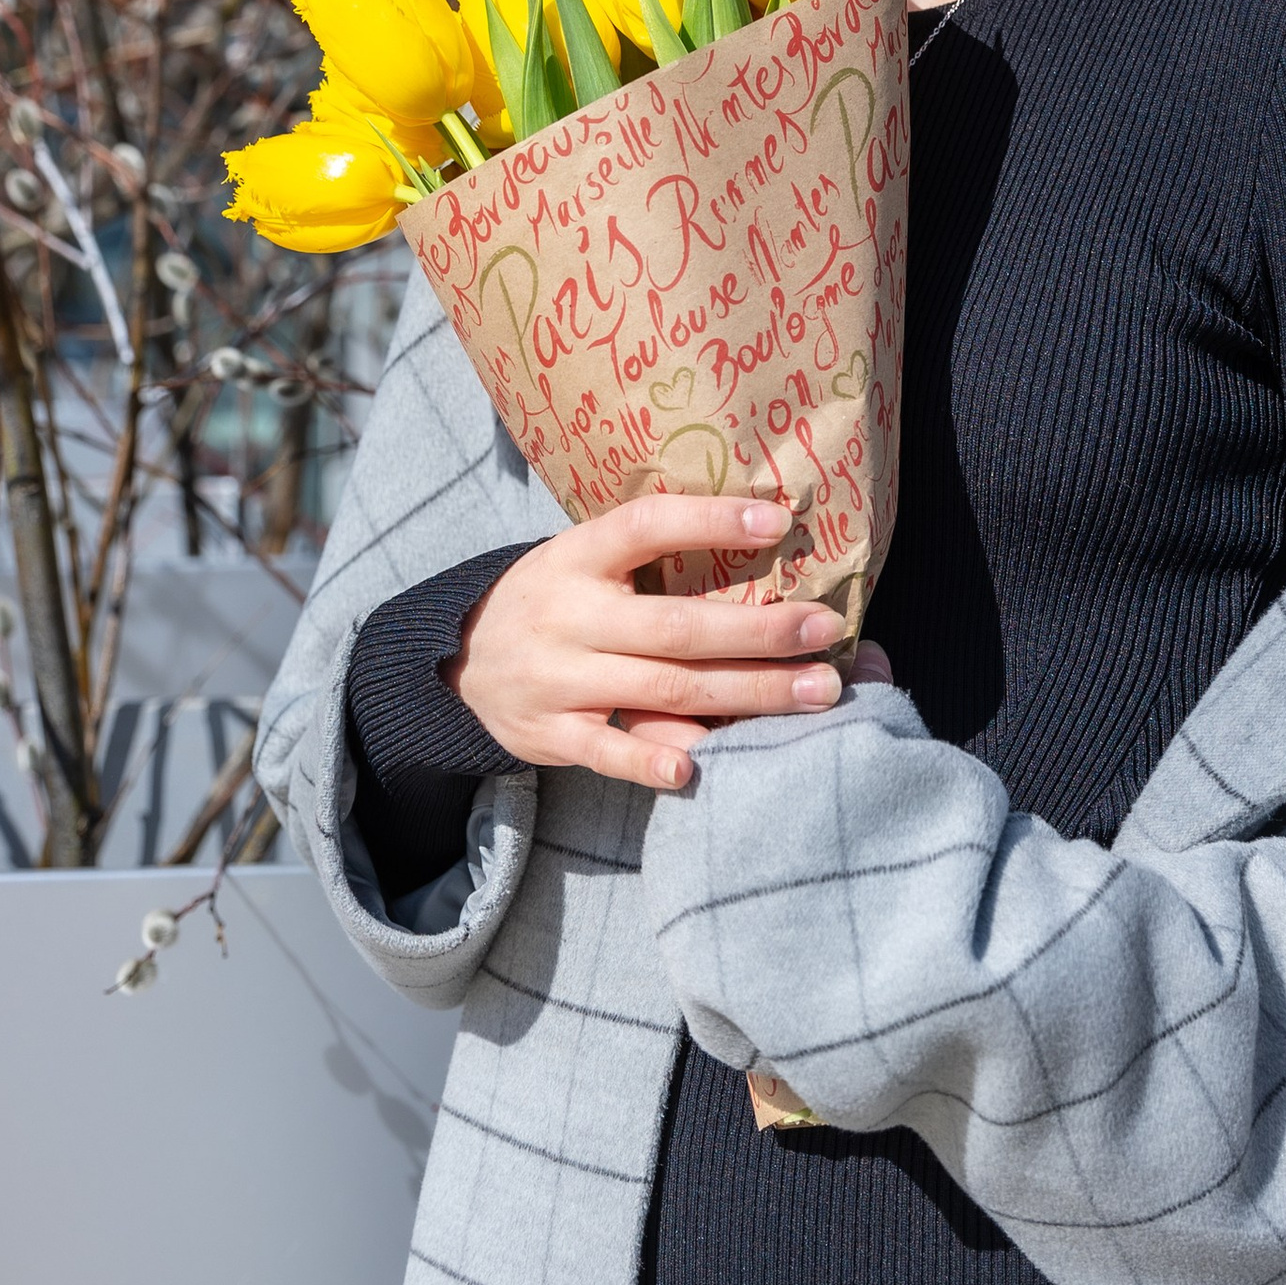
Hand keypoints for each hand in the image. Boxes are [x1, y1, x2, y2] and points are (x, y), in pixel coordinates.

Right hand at [447, 496, 854, 794]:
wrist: (459, 658)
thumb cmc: (555, 600)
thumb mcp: (583, 559)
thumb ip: (649, 559)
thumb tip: (759, 539)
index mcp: (578, 555)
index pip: (645, 526)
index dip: (710, 521)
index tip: (778, 521)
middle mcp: (567, 613)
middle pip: (676, 625)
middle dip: (760, 631)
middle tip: (826, 630)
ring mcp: (556, 677)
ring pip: (662, 689)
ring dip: (746, 694)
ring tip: (814, 692)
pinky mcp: (549, 733)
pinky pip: (605, 750)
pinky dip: (649, 758)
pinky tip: (696, 763)